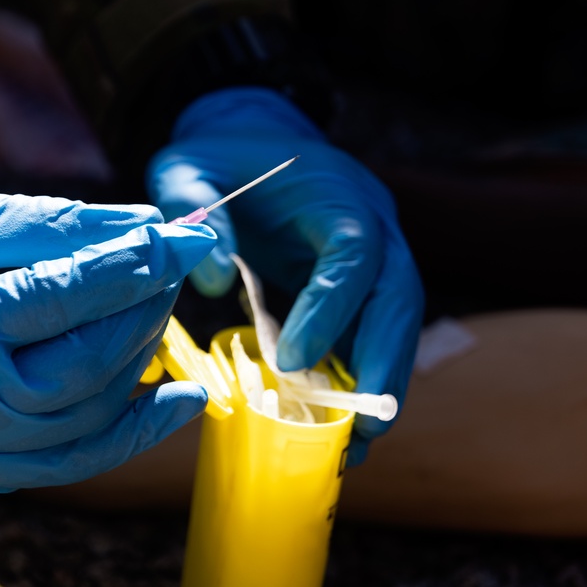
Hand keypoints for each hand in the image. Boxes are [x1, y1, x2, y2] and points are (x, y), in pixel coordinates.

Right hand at [0, 187, 215, 491]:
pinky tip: (171, 400)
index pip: (55, 302)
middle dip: (140, 315)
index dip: (128, 269)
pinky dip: (121, 433)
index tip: (181, 239)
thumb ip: (49, 227)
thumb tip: (144, 227)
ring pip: (81, 426)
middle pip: (79, 372)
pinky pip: (61, 464)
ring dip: (139, 371)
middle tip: (173, 269)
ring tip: (164, 317)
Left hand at [147, 87, 422, 464]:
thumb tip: (213, 281)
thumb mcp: (186, 169)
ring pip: (396, 323)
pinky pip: (373, 333)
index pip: (355, 252)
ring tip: (356, 443)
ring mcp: (374, 257)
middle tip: (363, 426)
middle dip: (385, 363)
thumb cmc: (216, 158)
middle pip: (400, 296)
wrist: (250, 144)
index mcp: (335, 192)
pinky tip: (339, 422)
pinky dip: (361, 377)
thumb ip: (193, 210)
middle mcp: (371, 224)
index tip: (292, 359)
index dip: (332, 308)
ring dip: (382, 382)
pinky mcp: (360, 285)